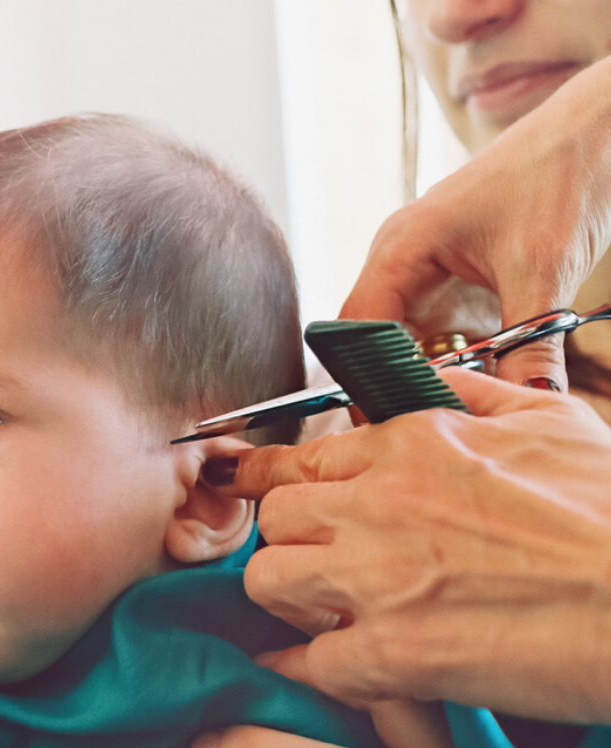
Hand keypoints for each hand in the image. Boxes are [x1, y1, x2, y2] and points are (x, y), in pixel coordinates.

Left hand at [229, 367, 610, 723]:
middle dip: (286, 542)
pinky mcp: (396, 654)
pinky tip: (336, 673)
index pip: (298, 456)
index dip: (266, 478)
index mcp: (412, 446)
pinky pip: (311, 663)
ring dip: (289, 603)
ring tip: (325, 614)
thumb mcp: (551, 424)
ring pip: (268, 582)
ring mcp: (381, 579)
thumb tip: (434, 384)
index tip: (243, 487)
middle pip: (272, 517)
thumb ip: (476, 398)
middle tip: (315, 565)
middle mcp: (381, 503)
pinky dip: (314, 673)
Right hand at [342, 55, 610, 388]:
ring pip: (410, 342)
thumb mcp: (544, 271)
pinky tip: (481, 380)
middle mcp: (402, 260)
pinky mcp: (456, 280)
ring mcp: (427, 271)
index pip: (355, 327)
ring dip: (432, 373)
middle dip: (398, 381)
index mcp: (401, 247)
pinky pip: (442, 333)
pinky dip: (459, 359)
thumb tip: (531, 402)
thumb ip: (530, 347)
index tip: (385, 419)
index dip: (363, 376)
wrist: (599, 130)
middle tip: (426, 423)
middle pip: (376, 341)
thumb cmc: (559, 172)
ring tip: (457, 407)